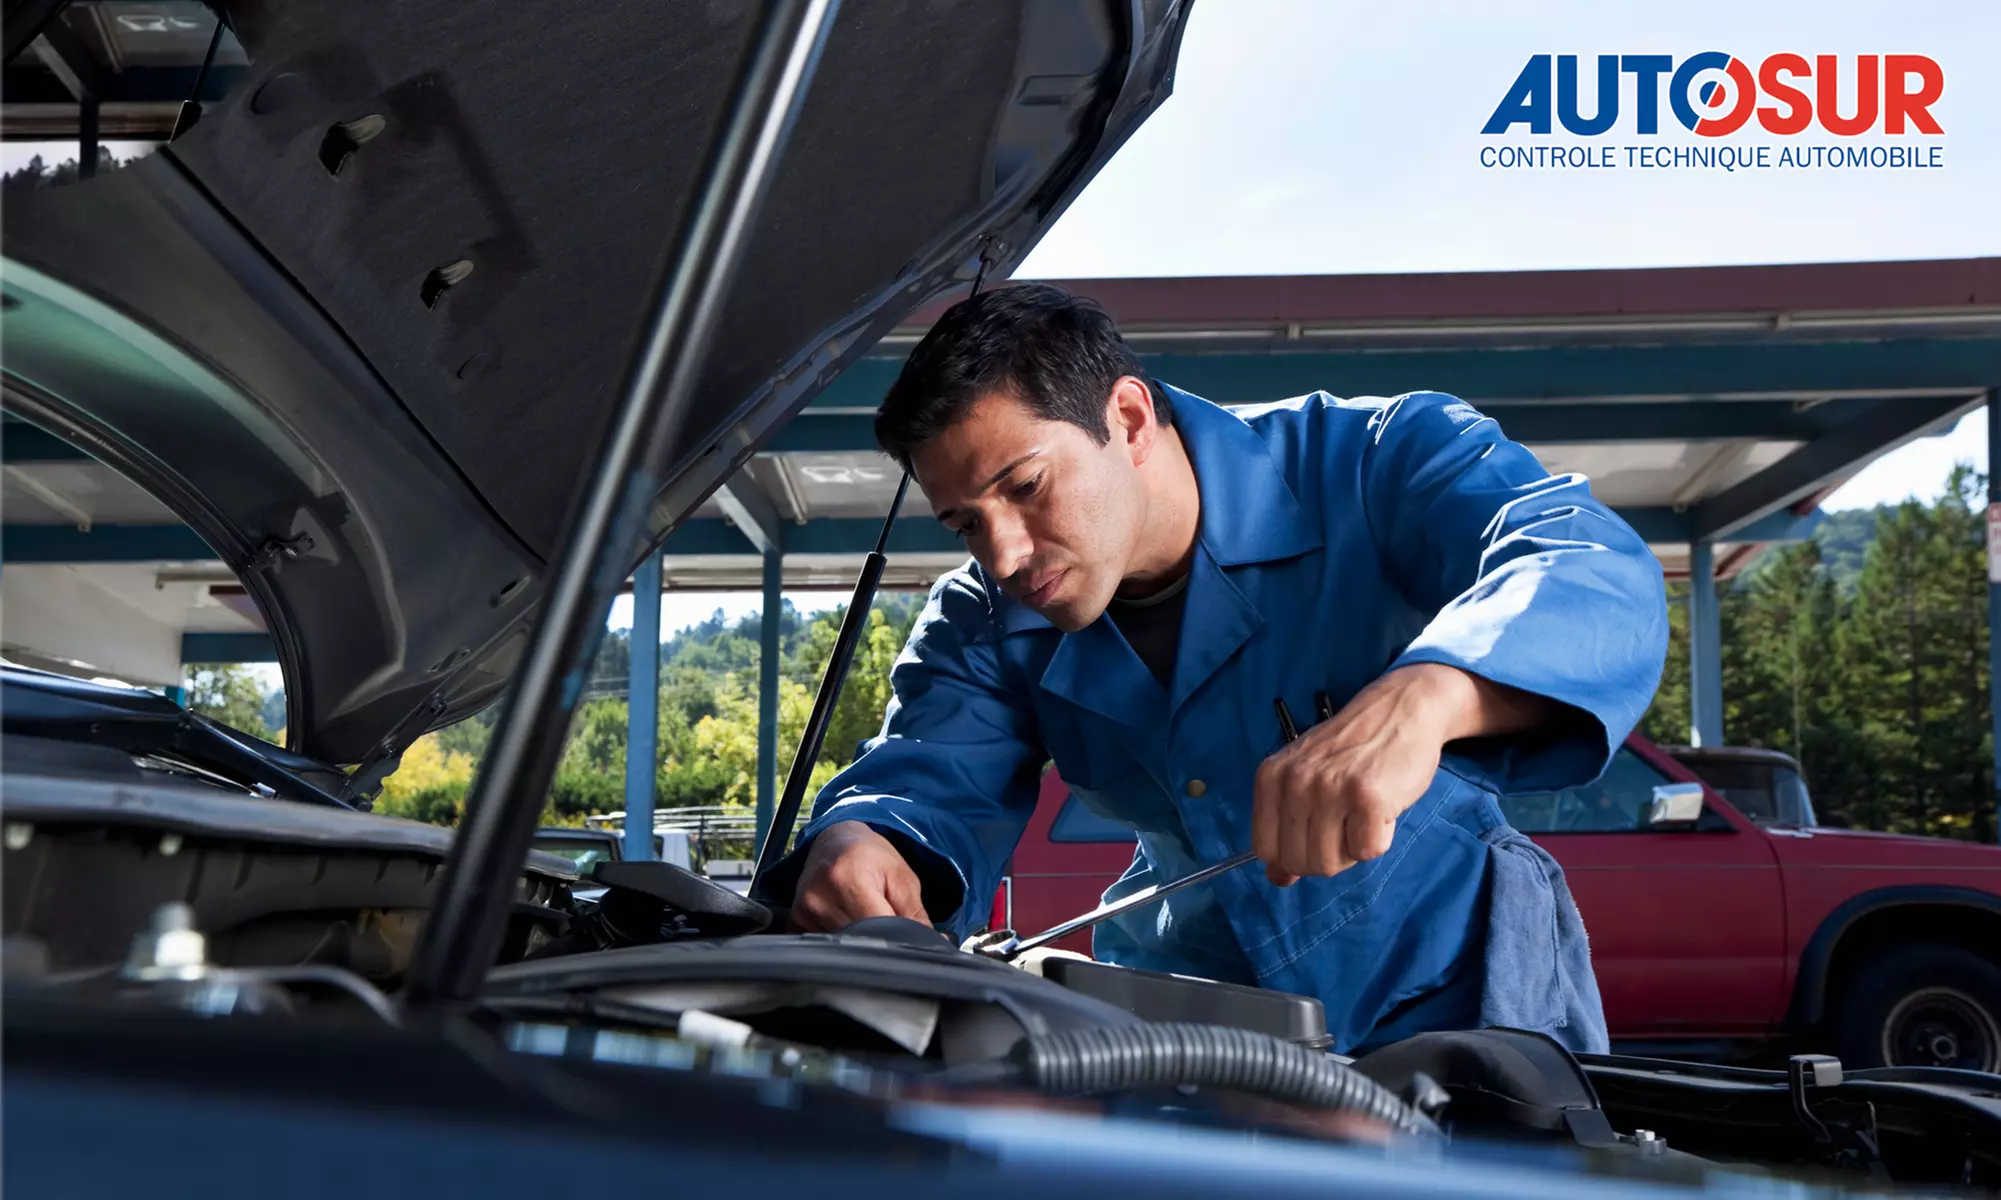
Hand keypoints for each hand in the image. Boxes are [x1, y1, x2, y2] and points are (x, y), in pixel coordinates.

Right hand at [789, 820, 930, 931]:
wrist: (835, 839)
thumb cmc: (870, 855)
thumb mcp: (901, 878)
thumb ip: (917, 914)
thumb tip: (937, 944)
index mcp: (848, 879)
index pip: (876, 928)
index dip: (896, 938)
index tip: (907, 938)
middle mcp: (819, 896)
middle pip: (858, 941)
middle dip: (878, 939)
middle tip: (885, 921)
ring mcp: (803, 910)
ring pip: (842, 946)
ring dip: (858, 941)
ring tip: (864, 915)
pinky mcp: (796, 920)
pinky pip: (823, 945)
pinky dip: (839, 941)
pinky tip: (846, 922)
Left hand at [1252, 664, 1553, 886]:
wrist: (1402, 710)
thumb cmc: (1353, 750)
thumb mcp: (1307, 779)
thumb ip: (1287, 827)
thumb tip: (1276, 879)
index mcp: (1270, 777)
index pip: (1265, 848)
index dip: (1294, 855)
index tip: (1317, 835)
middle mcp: (1294, 782)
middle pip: (1298, 861)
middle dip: (1326, 856)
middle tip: (1347, 824)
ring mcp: (1329, 788)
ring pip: (1329, 863)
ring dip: (1352, 849)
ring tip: (1362, 814)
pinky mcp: (1367, 797)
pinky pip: (1367, 852)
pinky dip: (1380, 839)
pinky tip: (1382, 807)